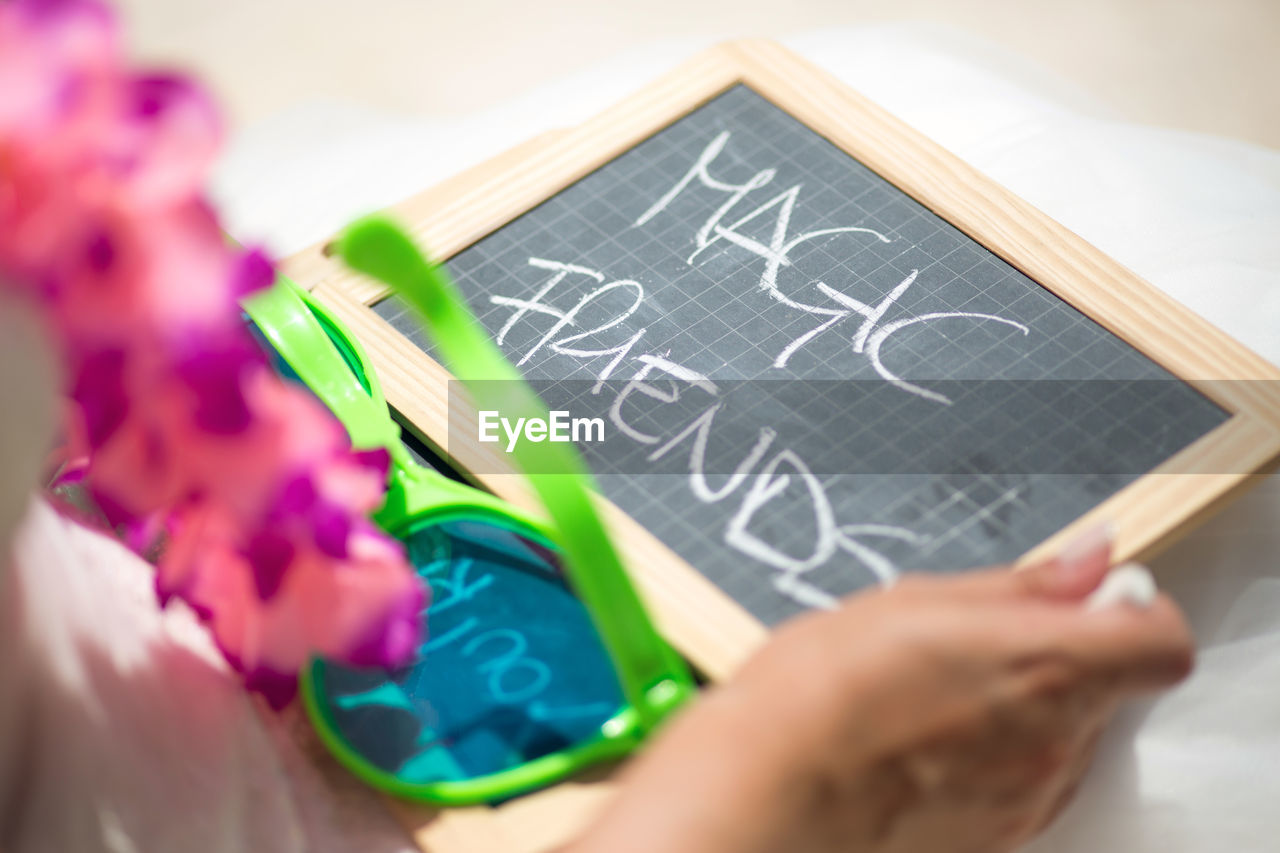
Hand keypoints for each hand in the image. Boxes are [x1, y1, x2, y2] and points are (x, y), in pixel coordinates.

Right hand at [569, 528, 1192, 852]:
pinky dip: (1002, 750)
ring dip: (1030, 702)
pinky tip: (930, 732)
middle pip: (1110, 684)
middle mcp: (1054, 740)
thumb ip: (1023, 584)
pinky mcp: (1000, 833)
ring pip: (1069, 733)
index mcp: (1045, 665)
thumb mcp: (917, 601)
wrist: (771, 789)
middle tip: (980, 635)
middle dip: (1063, 651)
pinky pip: (1032, 777)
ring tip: (941, 686)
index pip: (1159, 640)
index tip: (1083, 596)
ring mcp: (1029, 795)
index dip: (1130, 610)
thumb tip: (1090, 561)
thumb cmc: (822, 690)